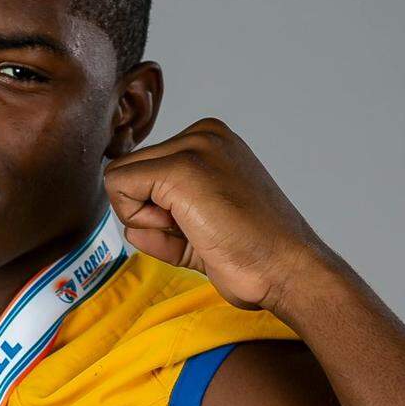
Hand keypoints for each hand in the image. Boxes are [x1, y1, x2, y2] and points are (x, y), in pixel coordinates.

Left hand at [104, 117, 325, 312]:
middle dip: (147, 216)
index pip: (147, 174)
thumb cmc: (254, 256)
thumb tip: (130, 225)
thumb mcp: (200, 233)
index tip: (198, 230)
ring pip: (119, 179)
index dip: (156, 214)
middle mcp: (201, 136)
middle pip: (129, 174)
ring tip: (197, 232)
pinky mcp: (181, 167)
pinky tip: (188, 230)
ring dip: (145, 221)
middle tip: (195, 234)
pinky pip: (118, 187)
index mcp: (210, 145)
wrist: (286, 268)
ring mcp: (193, 147)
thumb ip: (164, 225)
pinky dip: (140, 221)